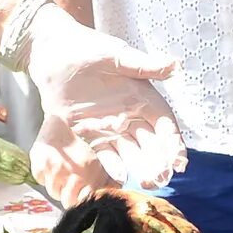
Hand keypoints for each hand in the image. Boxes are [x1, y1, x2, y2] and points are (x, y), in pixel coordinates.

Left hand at [26, 4, 184, 186]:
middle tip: (161, 180)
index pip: (165, 124)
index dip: (174, 143)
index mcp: (143, 97)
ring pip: (132, 152)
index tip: (180, 162)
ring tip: (147, 183)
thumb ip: (144, 66)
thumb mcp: (117, 55)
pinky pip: (106, 153)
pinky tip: (120, 177)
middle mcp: (131, 115)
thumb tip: (175, 66)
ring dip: (141, 168)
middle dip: (159, 163)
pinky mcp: (91, 133)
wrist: (53, 54)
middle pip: (152, 144)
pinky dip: (113, 165)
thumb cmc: (88, 48)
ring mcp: (111, 126)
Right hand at [26, 115, 118, 205]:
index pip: (83, 201)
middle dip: (69, 197)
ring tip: (61, 174)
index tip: (82, 198)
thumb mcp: (95, 161)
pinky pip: (42, 182)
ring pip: (53, 193)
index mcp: (87, 171)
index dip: (83, 201)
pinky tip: (51, 167)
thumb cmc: (79, 145)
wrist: (59, 124)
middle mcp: (69, 172)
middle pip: (67, 202)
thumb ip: (106, 178)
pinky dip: (45, 178)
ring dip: (57, 187)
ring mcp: (52, 170)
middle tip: (71, 187)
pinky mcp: (38, 167)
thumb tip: (116, 191)